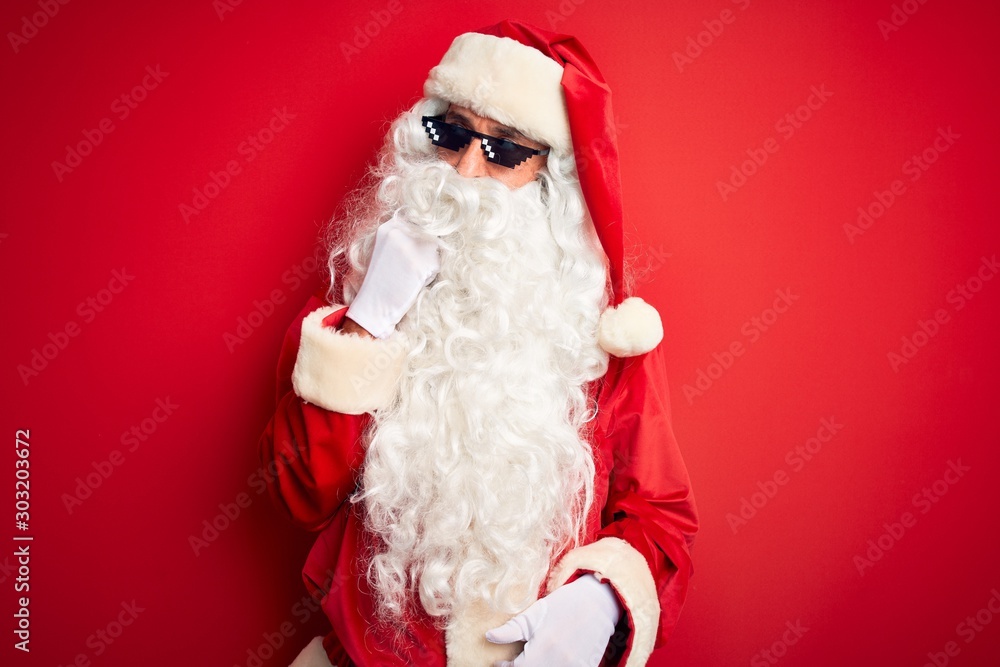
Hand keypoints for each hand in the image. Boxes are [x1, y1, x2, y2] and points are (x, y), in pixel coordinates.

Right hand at [345, 216, 439, 338]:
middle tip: (407, 269)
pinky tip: (413, 282)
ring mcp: (412, 246)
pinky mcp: (423, 262)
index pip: (418, 222)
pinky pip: (436, 265)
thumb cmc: (381, 281)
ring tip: (410, 275)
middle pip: (428, 235)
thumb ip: (402, 236)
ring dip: (428, 262)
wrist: (374, 306)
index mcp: (388, 227)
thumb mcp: (384, 249)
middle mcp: (400, 232)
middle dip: (424, 251)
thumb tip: (430, 226)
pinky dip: (430, 275)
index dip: (418, 239)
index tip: (410, 255)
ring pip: (435, 249)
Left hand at [486, 574, 622, 666]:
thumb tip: (488, 636)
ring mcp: (575, 666)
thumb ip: (511, 629)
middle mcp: (559, 661)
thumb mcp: (534, 614)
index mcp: (544, 647)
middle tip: (517, 662)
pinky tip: (549, 660)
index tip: (501, 663)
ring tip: (534, 660)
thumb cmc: (563, 605)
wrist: (598, 603)